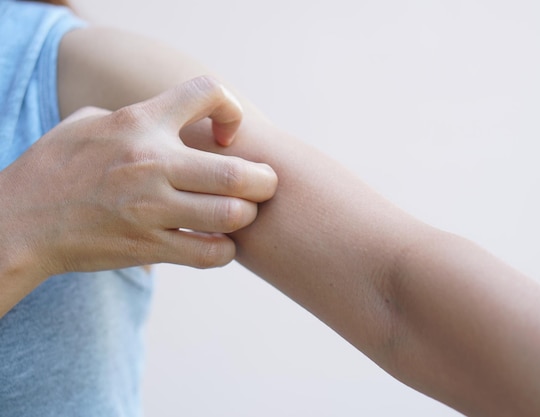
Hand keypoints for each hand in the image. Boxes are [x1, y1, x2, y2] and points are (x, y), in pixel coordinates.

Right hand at [0, 76, 276, 280]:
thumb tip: (173, 119)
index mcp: (140, 122)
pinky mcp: (147, 246)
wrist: (21, 221)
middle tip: (263, 184)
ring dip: (247, 216)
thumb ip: (138, 116)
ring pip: (230, 216)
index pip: (206, 93)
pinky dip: (225, 250)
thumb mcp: (90, 122)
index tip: (228, 136)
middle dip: (264, 180)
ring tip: (241, 214)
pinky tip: (220, 244)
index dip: (231, 109)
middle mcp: (151, 163)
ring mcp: (150, 208)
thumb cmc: (57, 166)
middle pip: (237, 172)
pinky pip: (208, 254)